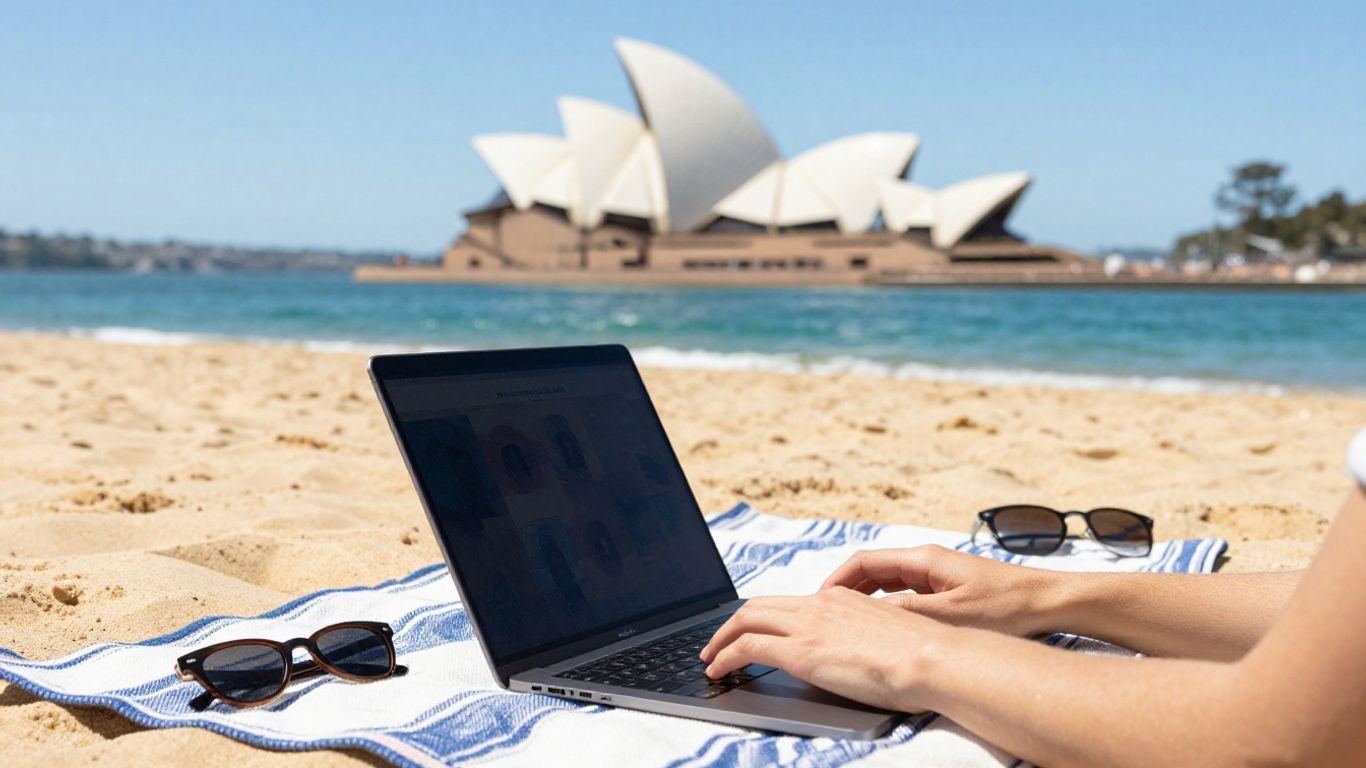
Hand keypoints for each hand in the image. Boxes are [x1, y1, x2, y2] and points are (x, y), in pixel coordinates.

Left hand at [698, 588, 945, 712]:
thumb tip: (854, 656)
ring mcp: (808, 624)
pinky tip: (718, 671)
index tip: (752, 631)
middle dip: (732, 624)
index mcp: (841, 598)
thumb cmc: (922, 657)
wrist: (930, 658)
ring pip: (745, 620)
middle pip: (760, 605)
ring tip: (710, 658)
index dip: (764, 616)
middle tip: (718, 643)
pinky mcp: (800, 650)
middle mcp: (820, 604)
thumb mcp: (886, 637)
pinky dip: (725, 656)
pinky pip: (746, 647)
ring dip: (721, 639)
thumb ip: (863, 639)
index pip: (790, 602)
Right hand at [820, 545, 1064, 636]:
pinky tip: (883, 626)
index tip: (818, 600)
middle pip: (871, 570)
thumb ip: (907, 612)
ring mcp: (936, 573)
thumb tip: (867, 613)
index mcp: (922, 559)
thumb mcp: (951, 615)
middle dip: (845, 590)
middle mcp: (925, 560)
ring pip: (887, 582)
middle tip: (824, 615)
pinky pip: (905, 592)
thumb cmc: (1006, 606)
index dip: (836, 580)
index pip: (863, 561)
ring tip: (846, 622)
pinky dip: (887, 605)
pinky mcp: (947, 588)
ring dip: (865, 598)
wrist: (1049, 601)